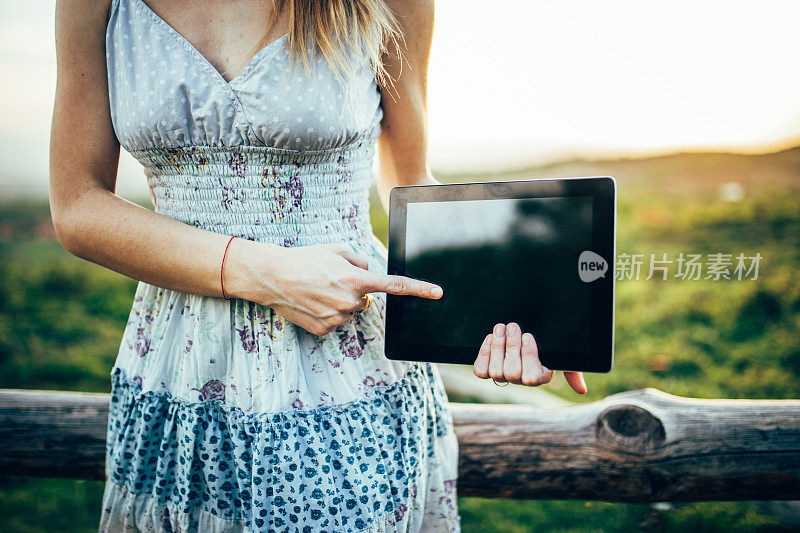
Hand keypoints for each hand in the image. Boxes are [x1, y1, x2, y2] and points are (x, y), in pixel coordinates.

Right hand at [228, 240, 442, 335]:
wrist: (273, 277)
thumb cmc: (305, 259)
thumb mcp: (336, 250)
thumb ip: (359, 261)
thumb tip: (368, 272)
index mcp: (356, 279)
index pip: (394, 285)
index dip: (418, 289)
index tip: (437, 293)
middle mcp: (350, 300)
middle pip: (366, 300)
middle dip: (355, 291)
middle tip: (331, 280)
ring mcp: (337, 317)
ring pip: (350, 311)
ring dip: (340, 302)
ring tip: (318, 290)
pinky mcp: (324, 329)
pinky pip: (335, 321)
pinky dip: (326, 313)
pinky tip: (311, 302)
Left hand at [473, 322, 586, 393]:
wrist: (523, 332)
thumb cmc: (546, 345)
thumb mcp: (561, 354)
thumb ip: (572, 370)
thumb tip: (581, 390)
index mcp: (539, 377)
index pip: (531, 377)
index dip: (528, 356)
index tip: (529, 336)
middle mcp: (519, 380)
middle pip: (511, 372)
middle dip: (511, 346)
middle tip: (513, 326)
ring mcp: (502, 376)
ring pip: (495, 371)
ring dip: (497, 347)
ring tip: (501, 327)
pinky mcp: (486, 371)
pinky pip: (481, 370)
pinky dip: (484, 354)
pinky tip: (490, 338)